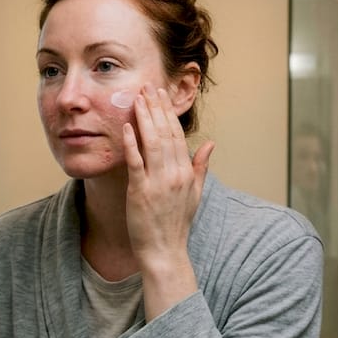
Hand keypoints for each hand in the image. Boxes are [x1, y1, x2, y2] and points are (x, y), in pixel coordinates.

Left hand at [122, 84, 214, 317]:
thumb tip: (210, 143)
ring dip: (144, 118)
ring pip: (152, 143)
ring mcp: (158, 183)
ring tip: (137, 98)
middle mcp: (175, 174)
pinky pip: (136, 163)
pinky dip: (131, 143)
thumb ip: (201, 166)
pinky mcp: (140, 192)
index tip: (163, 95)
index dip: (169, 113)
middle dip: (156, 108)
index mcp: (187, 173)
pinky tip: (127, 127)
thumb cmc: (176, 224)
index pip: (178, 135)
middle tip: (148, 86)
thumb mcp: (194, 194)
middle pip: (165, 134)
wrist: (165, 251)